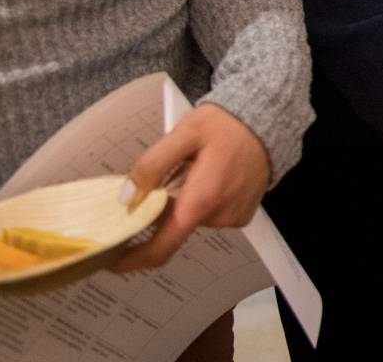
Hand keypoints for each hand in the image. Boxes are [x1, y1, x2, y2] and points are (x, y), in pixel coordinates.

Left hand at [113, 104, 271, 271]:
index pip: (161, 247)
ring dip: (184, 201)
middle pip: (174, 227)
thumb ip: (152, 165)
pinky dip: (202, 201)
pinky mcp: (242, 215)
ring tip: (197, 169)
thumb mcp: (184, 133)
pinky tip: (213, 176)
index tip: (112, 260)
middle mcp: (218, 216)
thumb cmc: (226, 125)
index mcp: (200, 200)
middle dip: (163, 208)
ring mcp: (232, 218)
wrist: (269, 121)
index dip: (134, 259)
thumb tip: (127, 198)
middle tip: (171, 175)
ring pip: (191, 219)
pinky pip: (210, 215)